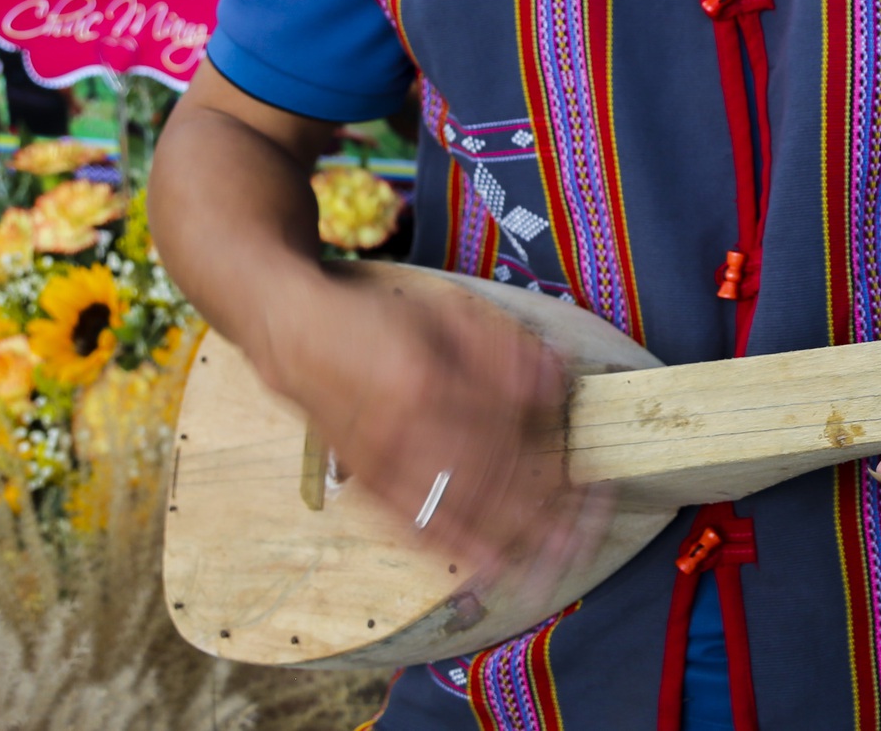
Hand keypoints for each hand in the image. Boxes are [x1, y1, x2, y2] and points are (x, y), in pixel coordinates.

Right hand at [258, 267, 588, 597]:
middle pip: (487, 482)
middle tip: (583, 530)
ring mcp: (383, 466)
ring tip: (552, 558)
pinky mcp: (368, 486)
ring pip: (455, 513)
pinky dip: (455, 550)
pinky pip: (415, 528)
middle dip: (539, 511)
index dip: (549, 452)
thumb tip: (557, 378)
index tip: (583, 469)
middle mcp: (404, 434)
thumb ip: (503, 348)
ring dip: (508, 539)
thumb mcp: (447, 315)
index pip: (505, 429)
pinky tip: (488, 566)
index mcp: (428, 383)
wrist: (297, 336)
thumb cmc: (378, 320)